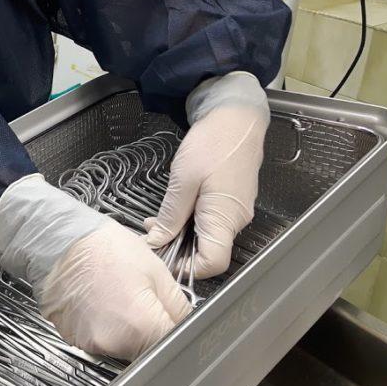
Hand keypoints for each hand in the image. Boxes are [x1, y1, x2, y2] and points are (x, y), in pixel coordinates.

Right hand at [0, 175, 190, 359]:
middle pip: (146, 351)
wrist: (60, 243)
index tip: (173, 320)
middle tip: (144, 301)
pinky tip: (102, 303)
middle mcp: (114, 342)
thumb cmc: (105, 249)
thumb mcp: (158, 271)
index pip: (172, 345)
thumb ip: (178, 306)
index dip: (177, 332)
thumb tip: (186, 324)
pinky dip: (105, 327)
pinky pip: (100, 341)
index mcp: (141, 326)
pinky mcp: (74, 339)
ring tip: (119, 298)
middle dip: (152, 332)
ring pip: (123, 348)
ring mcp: (91, 343)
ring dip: (127, 331)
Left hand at [144, 72, 269, 278]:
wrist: (235, 117)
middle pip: (208, 253)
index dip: (186, 268)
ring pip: (206, 238)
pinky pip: (209, 223)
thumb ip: (171, 216)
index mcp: (225, 218)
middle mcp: (235, 221)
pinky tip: (172, 211)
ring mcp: (234, 212)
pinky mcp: (230, 202)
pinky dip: (188, 222)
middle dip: (177, 251)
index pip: (212, 264)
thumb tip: (157, 243)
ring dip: (180, 235)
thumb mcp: (183, 181)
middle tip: (150, 238)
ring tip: (155, 223)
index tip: (161, 257)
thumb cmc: (212, 143)